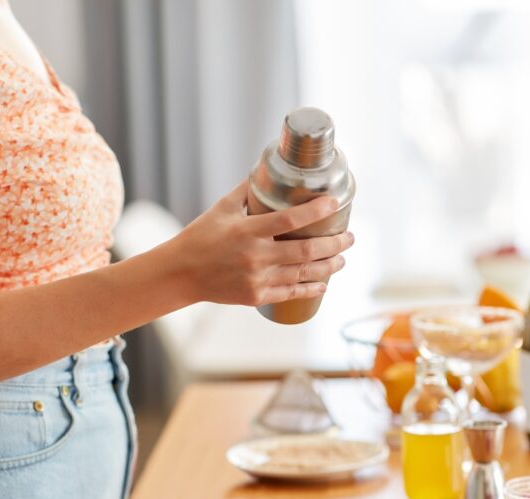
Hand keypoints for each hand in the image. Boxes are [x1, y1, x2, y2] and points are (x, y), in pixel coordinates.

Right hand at [165, 181, 353, 305]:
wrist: (180, 274)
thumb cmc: (200, 237)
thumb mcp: (221, 209)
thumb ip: (247, 192)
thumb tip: (267, 172)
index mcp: (247, 231)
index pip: (290, 220)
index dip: (316, 211)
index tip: (334, 204)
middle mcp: (255, 256)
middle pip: (306, 251)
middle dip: (334, 244)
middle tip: (349, 237)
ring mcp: (257, 279)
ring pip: (303, 274)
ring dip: (328, 266)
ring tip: (342, 258)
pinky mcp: (255, 296)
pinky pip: (290, 293)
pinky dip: (310, 289)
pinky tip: (324, 283)